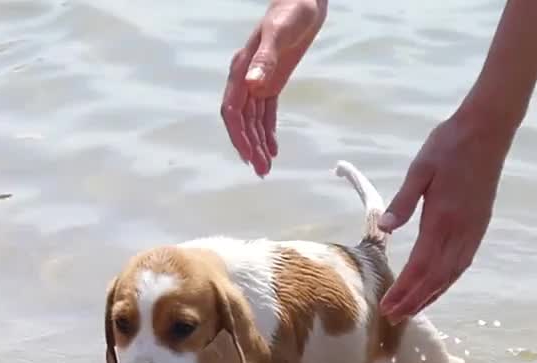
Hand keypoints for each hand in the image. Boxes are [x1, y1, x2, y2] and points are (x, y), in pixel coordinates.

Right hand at [222, 0, 326, 176]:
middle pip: (241, 121)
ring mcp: (257, 81)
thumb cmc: (291, 12)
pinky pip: (265, 113)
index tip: (248, 156)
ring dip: (258, 144)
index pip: (232, 111)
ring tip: (267, 167)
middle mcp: (245, 79)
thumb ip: (265, 61)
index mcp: (241, 70)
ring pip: (253, 121)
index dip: (238, 135)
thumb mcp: (279, 35)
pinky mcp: (271, 82)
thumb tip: (252, 85)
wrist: (304, 0)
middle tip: (261, 171)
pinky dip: (267, 131)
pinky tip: (273, 148)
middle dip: (249, 146)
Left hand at [377, 108, 516, 318]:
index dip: (405, 289)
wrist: (487, 130)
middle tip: (394, 318)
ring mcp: (473, 230)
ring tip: (413, 310)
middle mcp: (461, 230)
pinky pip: (463, 262)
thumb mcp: (420, 168)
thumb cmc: (448, 145)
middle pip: (436, 277)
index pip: (421, 265)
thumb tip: (386, 229)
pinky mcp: (479, 225)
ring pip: (452, 273)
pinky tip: (437, 287)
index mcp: (443, 218)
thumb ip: (404, 201)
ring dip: (432, 295)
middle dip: (415, 300)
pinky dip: (448, 280)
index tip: (388, 306)